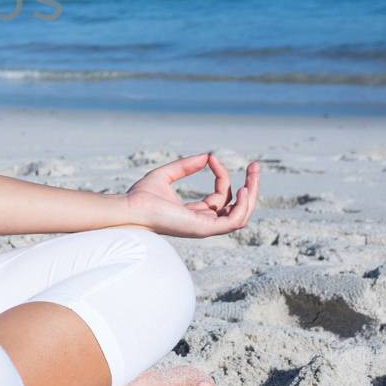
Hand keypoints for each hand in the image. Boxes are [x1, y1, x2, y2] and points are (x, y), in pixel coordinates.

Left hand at [123, 152, 259, 237]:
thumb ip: (185, 166)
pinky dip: (242, 206)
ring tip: (252, 174)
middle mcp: (203, 222)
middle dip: (250, 187)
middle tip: (255, 166)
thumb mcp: (166, 175)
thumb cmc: (141, 196)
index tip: (212, 158)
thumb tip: (206, 156)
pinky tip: (242, 188)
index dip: (221, 176)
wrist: (130, 208)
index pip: (220, 197)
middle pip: (236, 208)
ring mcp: (205, 227)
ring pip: (240, 215)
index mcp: (195, 213)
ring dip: (251, 194)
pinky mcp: (204, 229)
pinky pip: (234, 221)